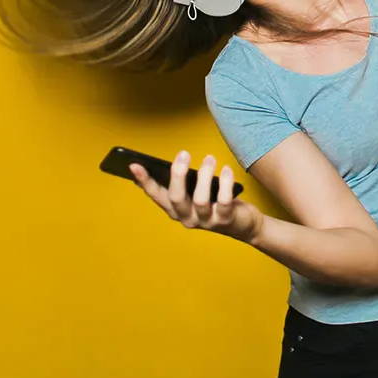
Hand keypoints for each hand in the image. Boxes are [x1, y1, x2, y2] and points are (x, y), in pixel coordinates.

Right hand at [129, 150, 263, 244]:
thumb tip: (177, 161)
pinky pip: (224, 202)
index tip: (134, 165)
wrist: (243, 224)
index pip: (156, 195)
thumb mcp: (196, 191)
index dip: (145, 181)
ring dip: (204, 176)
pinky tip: (226, 169)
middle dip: (177, 175)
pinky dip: (225, 183)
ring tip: (209, 158)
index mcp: (176, 209)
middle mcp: (187, 217)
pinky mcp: (225, 220)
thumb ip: (186, 181)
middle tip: (183, 153)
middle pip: (176, 198)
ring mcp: (206, 221)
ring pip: (200, 200)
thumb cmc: (216, 202)